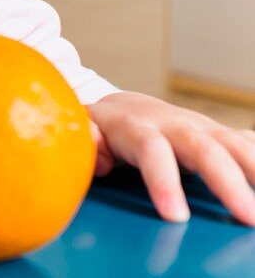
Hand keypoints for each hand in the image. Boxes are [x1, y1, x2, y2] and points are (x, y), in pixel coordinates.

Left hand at [88, 91, 254, 225]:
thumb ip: (87, 140)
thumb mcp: (86, 130)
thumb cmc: (106, 128)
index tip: (175, 217)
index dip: (164, 181)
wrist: (129, 107)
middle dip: (228, 183)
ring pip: (234, 144)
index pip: (152, 151)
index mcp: (138, 128)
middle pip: (205, 150)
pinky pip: (247, 144)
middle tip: (248, 217)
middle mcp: (177, 126)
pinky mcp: (221, 136)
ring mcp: (203, 129)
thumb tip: (96, 159)